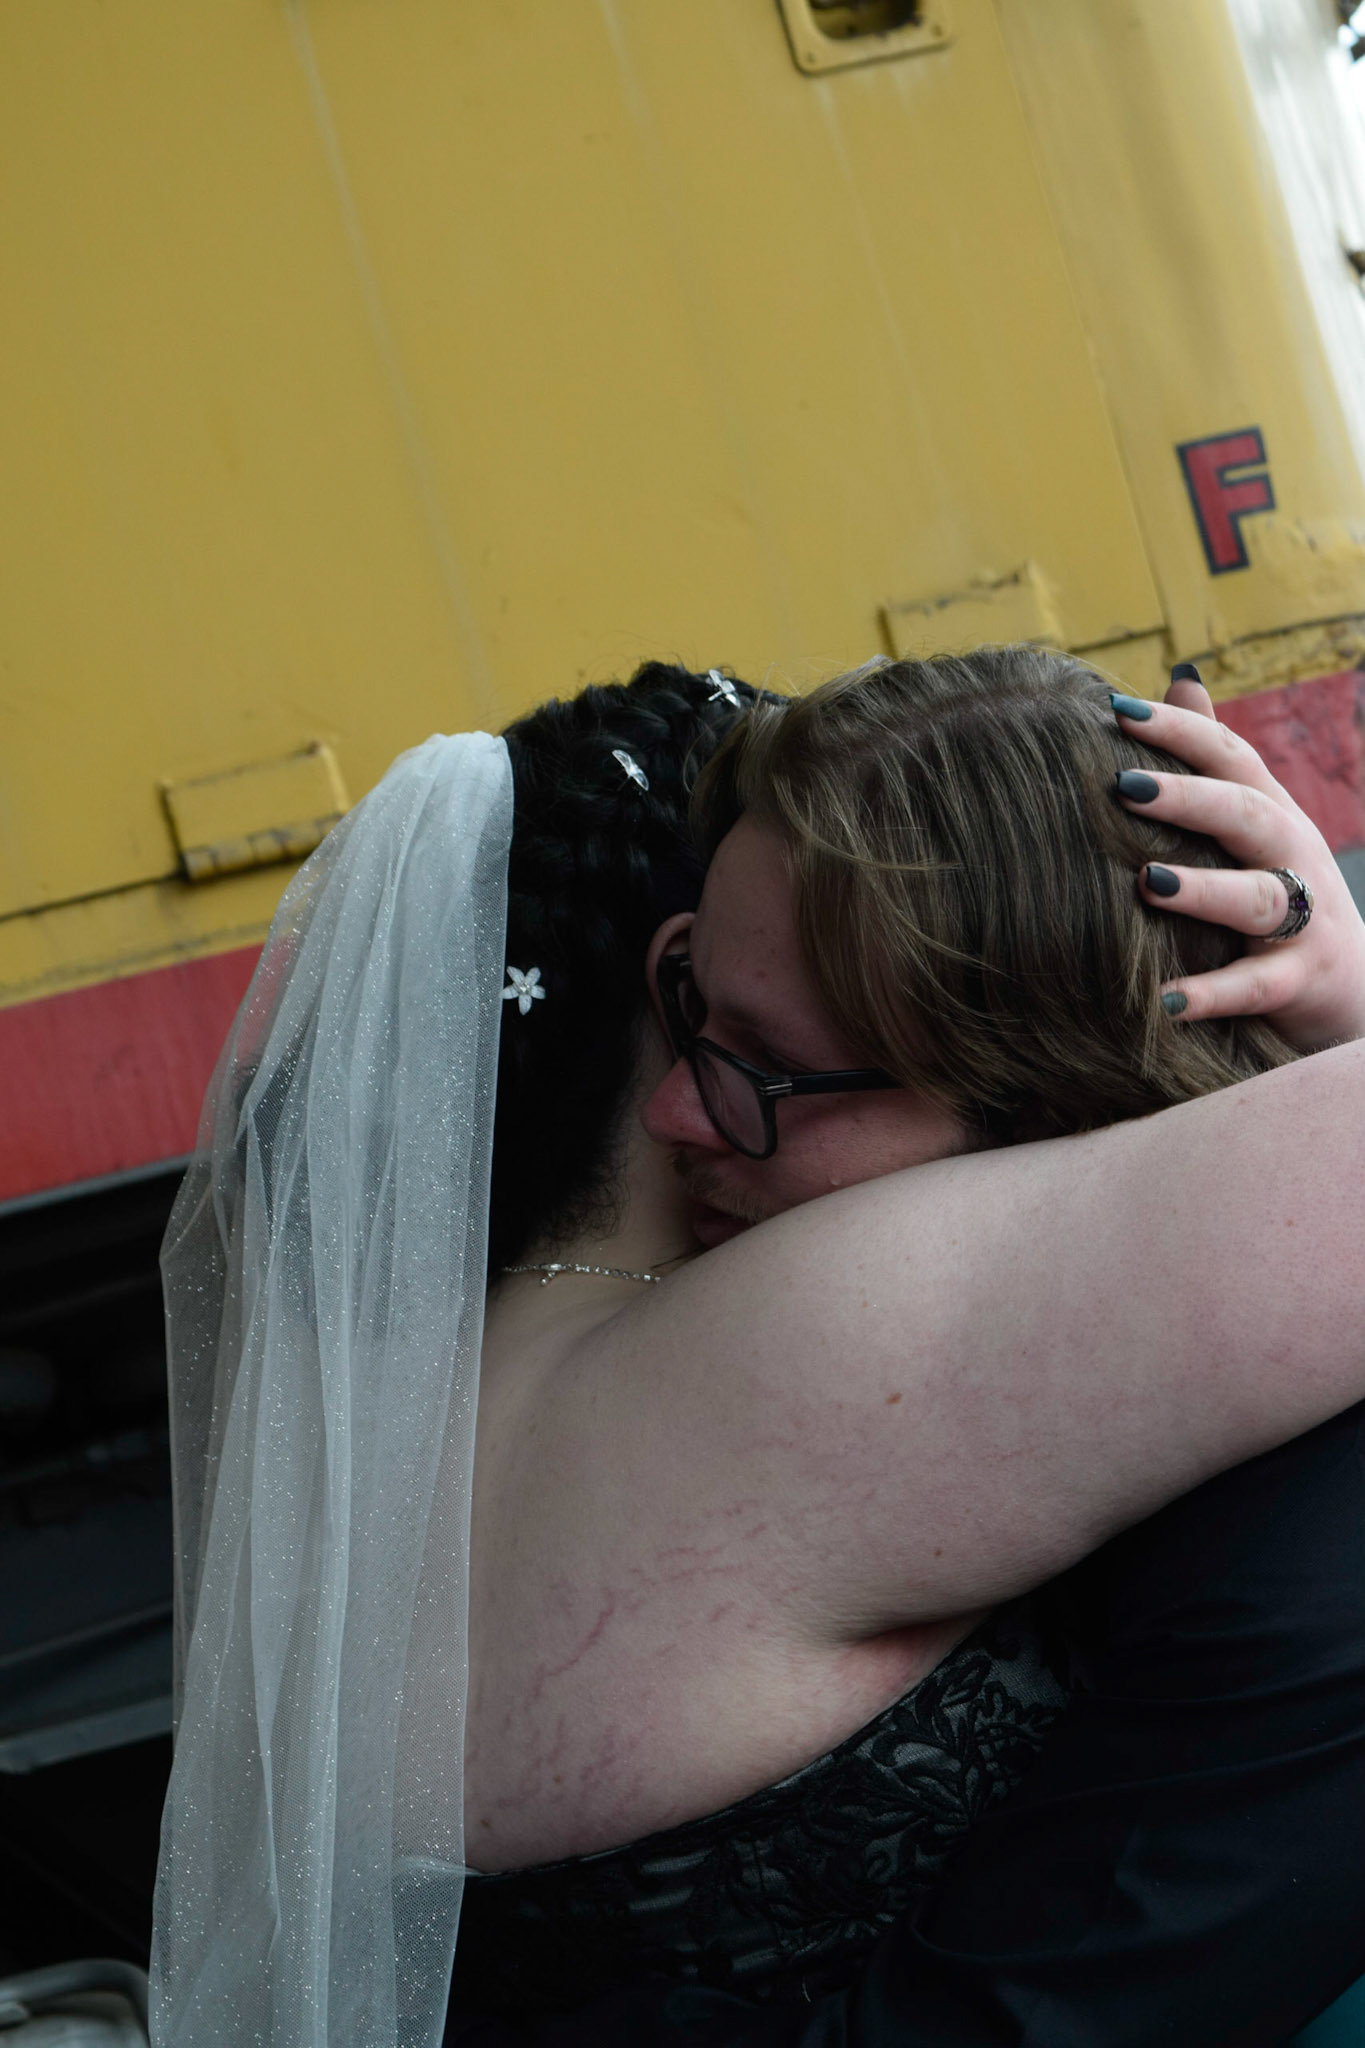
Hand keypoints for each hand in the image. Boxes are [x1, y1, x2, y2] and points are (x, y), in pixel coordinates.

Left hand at [1110, 667, 1364, 1050]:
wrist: (1356, 992)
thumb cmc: (1284, 898)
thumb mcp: (1259, 825)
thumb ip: (1217, 763)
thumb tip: (1181, 681)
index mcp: (1272, 815)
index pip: (1229, 758)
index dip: (1179, 731)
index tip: (1117, 709)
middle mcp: (1292, 858)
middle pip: (1246, 815)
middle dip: (1188, 798)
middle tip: (1121, 786)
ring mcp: (1303, 921)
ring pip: (1258, 899)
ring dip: (1203, 890)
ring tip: (1146, 883)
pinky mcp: (1300, 982)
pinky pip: (1255, 987)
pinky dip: (1212, 993)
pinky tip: (1165, 1000)